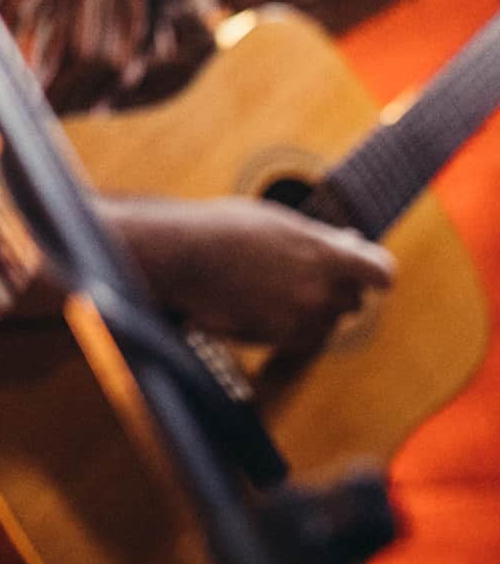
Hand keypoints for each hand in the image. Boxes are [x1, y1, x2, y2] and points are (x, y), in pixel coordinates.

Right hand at [107, 195, 394, 355]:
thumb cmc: (228, 230)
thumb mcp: (281, 223)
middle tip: (306, 269)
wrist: (183, 259)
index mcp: (326, 257)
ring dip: (313, 307)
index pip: (381, 273)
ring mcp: (301, 320)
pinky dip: (291, 323)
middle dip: (336, 286)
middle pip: (353, 300)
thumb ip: (321, 240)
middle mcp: (321, 293)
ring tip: (277, 284)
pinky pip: (302, 336)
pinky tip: (263, 300)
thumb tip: (352, 244)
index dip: (375, 271)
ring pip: (327, 321)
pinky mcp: (279, 340)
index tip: (365, 268)